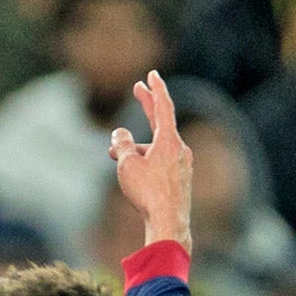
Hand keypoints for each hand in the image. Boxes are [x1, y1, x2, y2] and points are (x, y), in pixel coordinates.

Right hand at [108, 70, 191, 250]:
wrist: (169, 221)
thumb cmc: (148, 192)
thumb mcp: (128, 165)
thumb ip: (122, 145)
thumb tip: (119, 134)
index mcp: (169, 140)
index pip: (163, 106)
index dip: (155, 89)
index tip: (151, 74)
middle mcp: (179, 148)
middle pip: (161, 121)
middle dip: (147, 106)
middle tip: (138, 90)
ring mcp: (182, 163)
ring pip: (155, 147)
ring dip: (136, 147)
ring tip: (113, 156)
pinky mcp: (180, 178)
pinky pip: (160, 162)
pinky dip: (145, 161)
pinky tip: (133, 175)